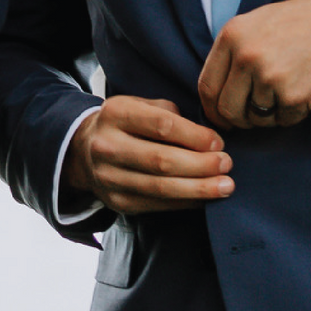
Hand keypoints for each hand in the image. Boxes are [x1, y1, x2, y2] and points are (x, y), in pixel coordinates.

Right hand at [62, 95, 232, 214]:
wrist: (85, 151)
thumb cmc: (127, 124)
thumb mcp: (141, 105)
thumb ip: (171, 115)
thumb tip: (208, 138)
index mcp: (115, 114)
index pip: (161, 125)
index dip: (194, 136)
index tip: (218, 142)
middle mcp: (107, 146)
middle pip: (161, 160)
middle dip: (200, 165)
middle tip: (226, 164)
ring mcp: (109, 177)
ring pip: (160, 188)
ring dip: (198, 189)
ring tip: (225, 186)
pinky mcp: (117, 202)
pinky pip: (157, 205)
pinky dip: (186, 203)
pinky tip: (206, 198)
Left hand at [196, 0, 310, 129]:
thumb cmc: (304, 22)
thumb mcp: (257, 23)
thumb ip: (233, 53)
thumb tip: (214, 93)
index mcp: (232, 35)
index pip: (206, 86)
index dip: (212, 108)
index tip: (221, 116)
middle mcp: (247, 57)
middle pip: (227, 110)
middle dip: (238, 119)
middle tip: (252, 116)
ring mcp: (270, 78)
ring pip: (255, 119)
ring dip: (269, 114)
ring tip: (287, 90)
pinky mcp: (294, 96)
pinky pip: (282, 121)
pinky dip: (292, 114)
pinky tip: (304, 90)